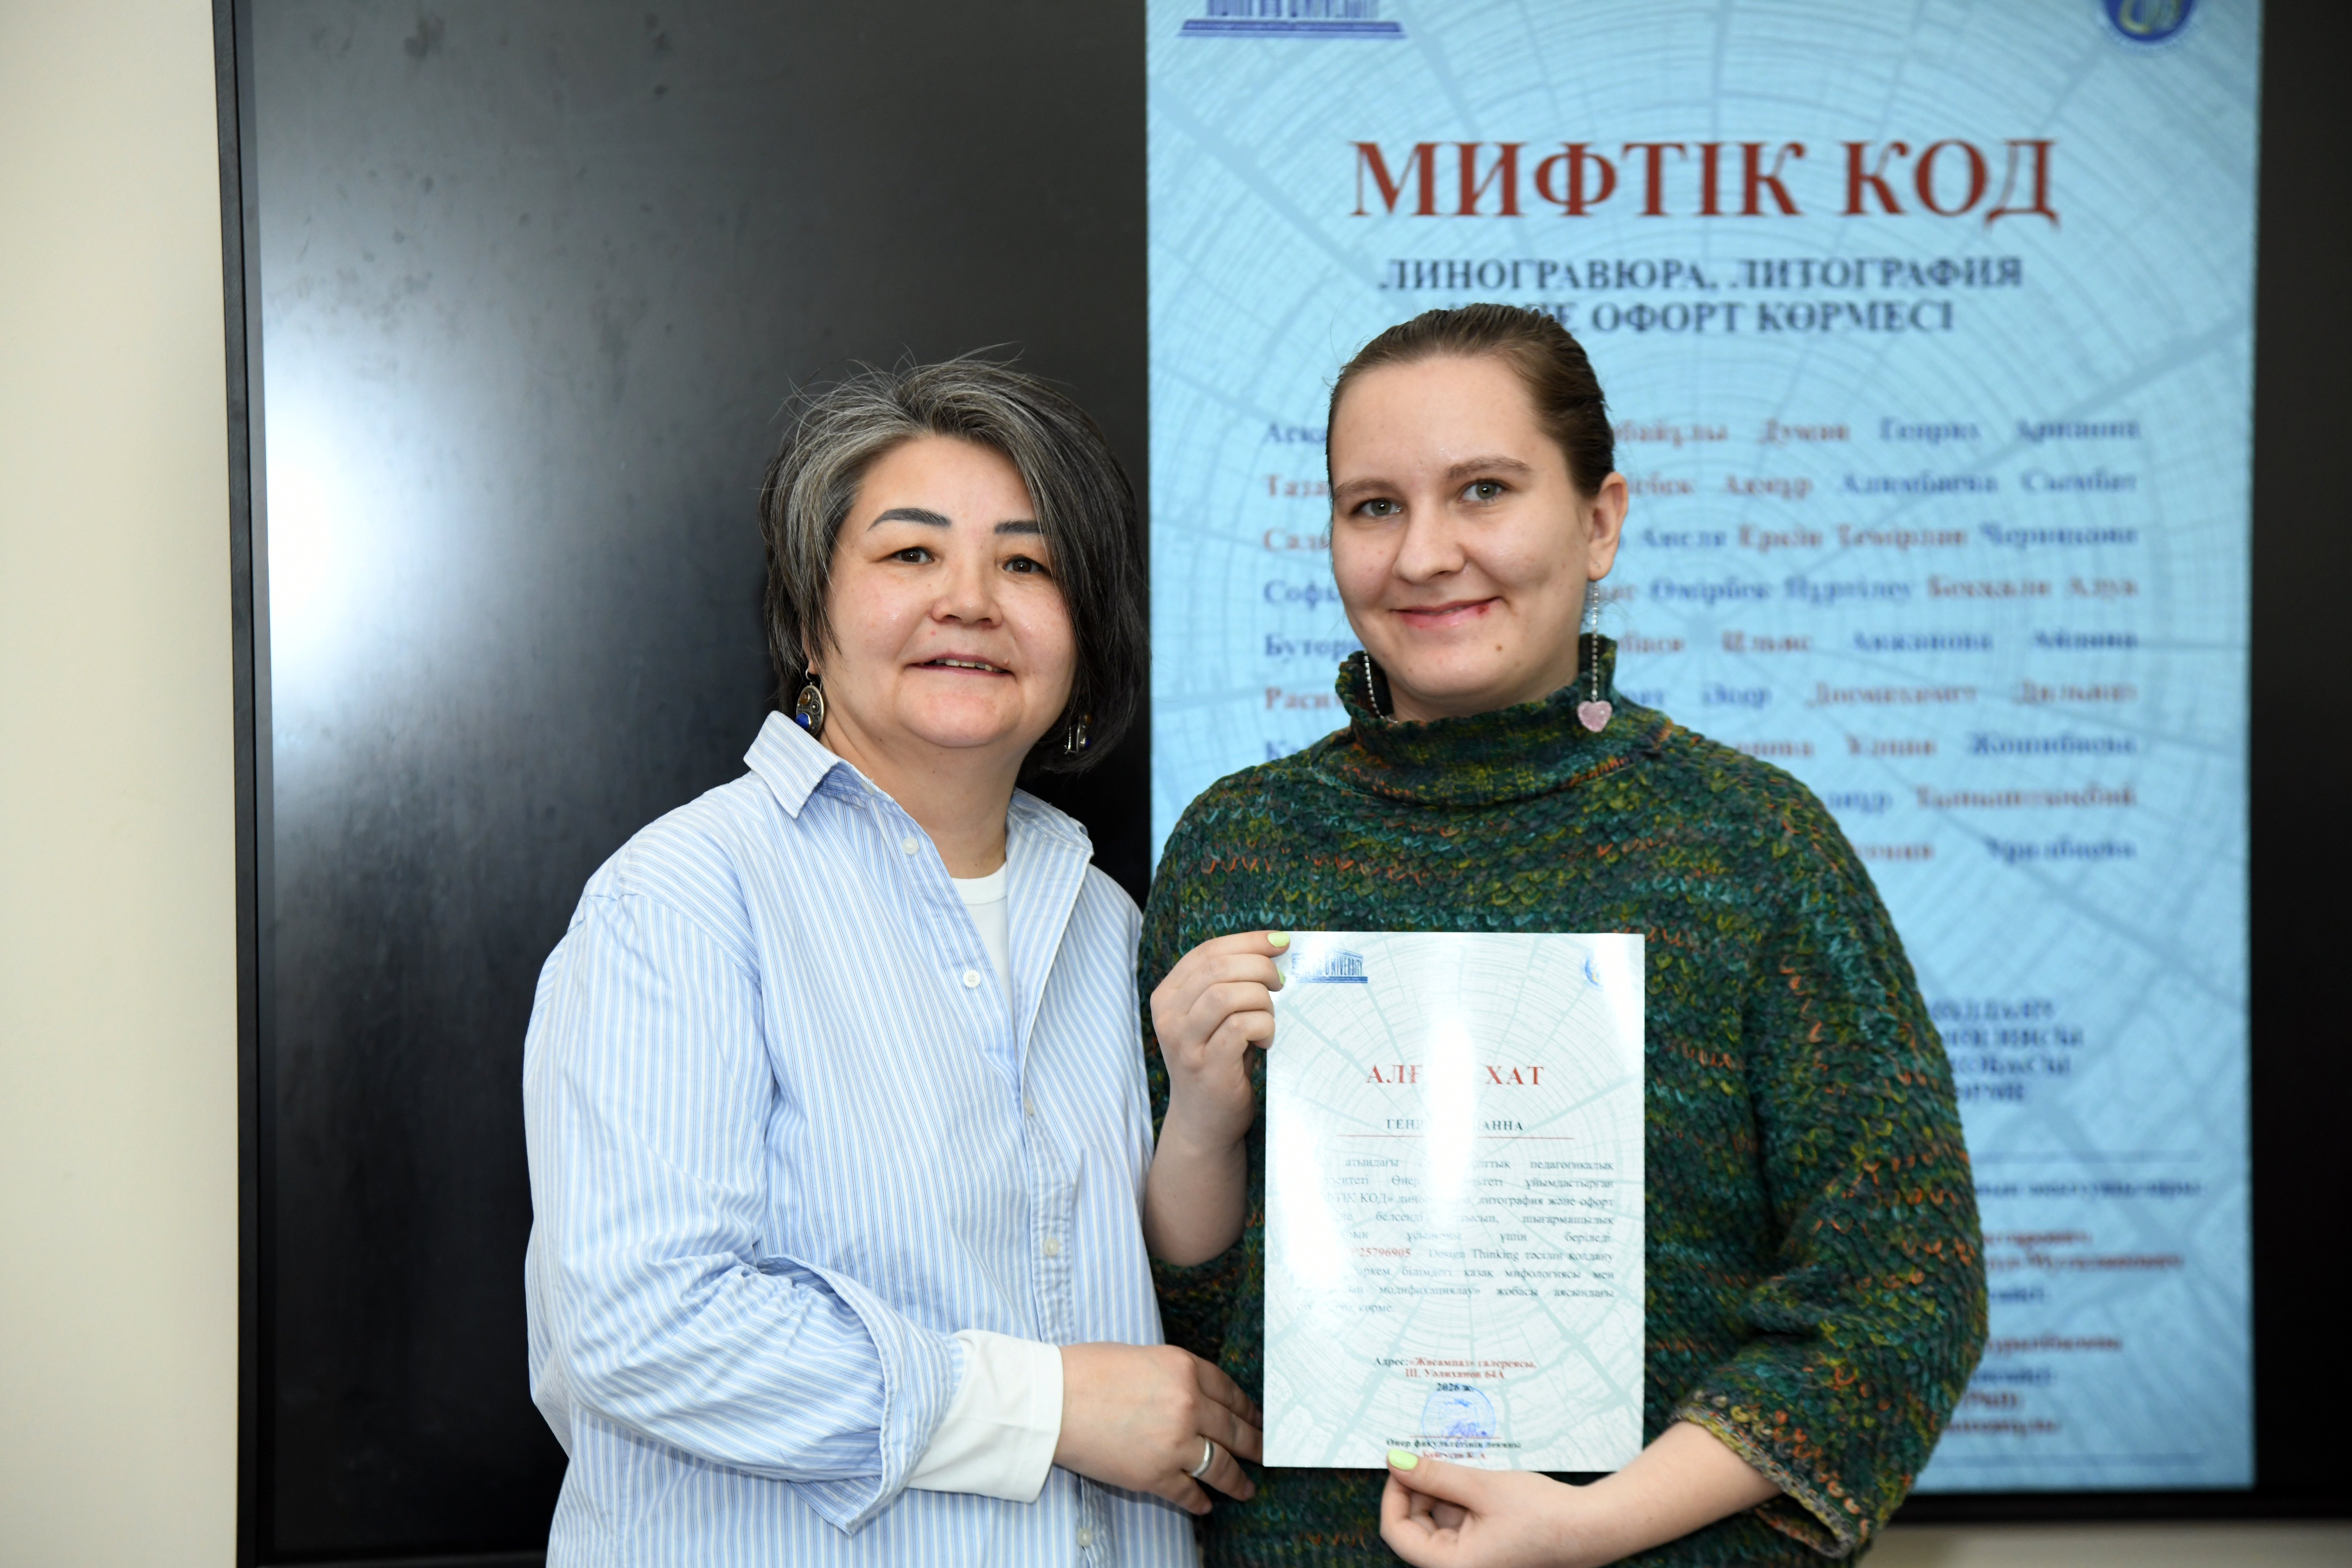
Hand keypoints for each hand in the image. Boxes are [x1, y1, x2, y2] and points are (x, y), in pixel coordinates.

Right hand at [1054, 1343, 1262, 1513]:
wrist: (1052, 1401)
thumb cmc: (1087, 1372)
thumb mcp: (1143, 1357)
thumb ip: (1175, 1377)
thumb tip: (1196, 1396)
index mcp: (1185, 1368)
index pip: (1231, 1392)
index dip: (1249, 1410)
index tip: (1258, 1420)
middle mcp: (1189, 1405)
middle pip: (1234, 1430)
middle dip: (1254, 1445)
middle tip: (1266, 1454)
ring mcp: (1175, 1443)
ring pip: (1221, 1466)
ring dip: (1237, 1480)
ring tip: (1247, 1489)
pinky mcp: (1156, 1475)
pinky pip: (1189, 1493)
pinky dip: (1199, 1502)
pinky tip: (1206, 1505)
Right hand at [1150, 931, 1288, 1152]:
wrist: (1204, 1121)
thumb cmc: (1219, 1062)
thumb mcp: (1214, 1019)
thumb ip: (1230, 985)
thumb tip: (1275, 949)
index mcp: (1167, 996)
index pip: (1207, 952)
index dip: (1247, 941)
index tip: (1280, 942)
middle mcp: (1168, 1016)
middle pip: (1217, 968)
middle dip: (1259, 967)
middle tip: (1280, 982)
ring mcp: (1184, 1043)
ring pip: (1227, 994)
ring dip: (1261, 999)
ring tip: (1270, 1016)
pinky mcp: (1206, 1066)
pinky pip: (1240, 1027)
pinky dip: (1263, 1026)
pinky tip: (1267, 1039)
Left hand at [1379, 1425, 1781, 1566]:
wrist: (1591, 1527)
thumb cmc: (1540, 1514)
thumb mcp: (1481, 1487)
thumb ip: (1435, 1475)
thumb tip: (1395, 1461)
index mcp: (1453, 1566)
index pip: (1397, 1533)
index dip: (1394, 1493)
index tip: (1402, 1461)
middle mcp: (1459, 1567)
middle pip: (1416, 1525)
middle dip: (1422, 1488)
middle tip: (1433, 1453)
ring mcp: (1473, 1557)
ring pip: (1438, 1518)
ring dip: (1443, 1488)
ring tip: (1463, 1463)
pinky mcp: (1485, 1545)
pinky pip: (1459, 1519)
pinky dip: (1461, 1496)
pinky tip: (1475, 1475)